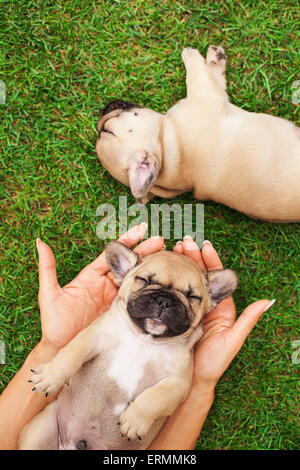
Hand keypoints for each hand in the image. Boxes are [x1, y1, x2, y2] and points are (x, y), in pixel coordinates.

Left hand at [37, 224, 163, 350]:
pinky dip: (150, 290)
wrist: (63, 351)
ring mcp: (116, 299)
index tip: (140, 229)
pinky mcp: (122, 314)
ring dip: (150, 267)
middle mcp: (106, 285)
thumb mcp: (49, 294)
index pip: (112, 254)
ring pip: (136, 279)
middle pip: (128, 263)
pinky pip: (137, 299)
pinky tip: (162, 283)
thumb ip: (47, 268)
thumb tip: (39, 241)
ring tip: (167, 257)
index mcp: (92, 276)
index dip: (126, 240)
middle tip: (161, 240)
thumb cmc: (54, 323)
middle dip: (144, 250)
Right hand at [174, 238, 274, 387]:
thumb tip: (267, 302)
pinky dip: (166, 280)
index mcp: (219, 306)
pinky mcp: (172, 314)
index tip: (204, 245)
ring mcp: (186, 308)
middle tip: (184, 243)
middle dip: (192, 256)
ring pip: (183, 280)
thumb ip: (248, 320)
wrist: (191, 380)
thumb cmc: (214, 362)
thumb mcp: (233, 340)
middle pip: (198, 274)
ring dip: (178, 264)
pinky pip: (170, 294)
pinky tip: (160, 269)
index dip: (211, 260)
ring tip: (172, 249)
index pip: (216, 277)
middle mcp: (203, 304)